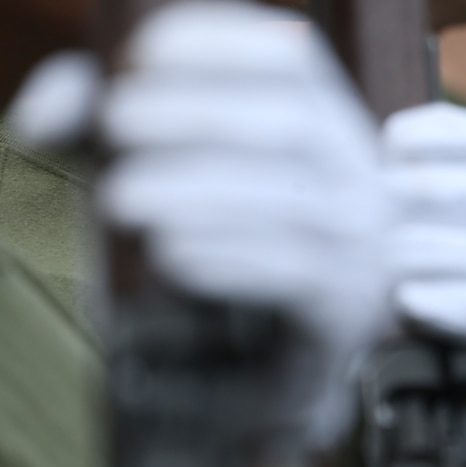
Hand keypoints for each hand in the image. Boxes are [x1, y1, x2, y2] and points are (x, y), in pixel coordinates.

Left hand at [14, 2, 387, 451]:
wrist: (282, 368)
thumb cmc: (230, 255)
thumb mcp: (178, 177)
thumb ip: (116, 131)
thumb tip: (43, 118)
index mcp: (329, 128)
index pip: (296, 58)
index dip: (221, 42)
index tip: (141, 56)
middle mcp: (360, 181)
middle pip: (295, 124)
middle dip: (198, 114)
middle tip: (116, 126)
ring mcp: (364, 248)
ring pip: (292, 201)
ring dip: (197, 190)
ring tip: (122, 198)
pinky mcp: (345, 310)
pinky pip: (293, 275)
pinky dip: (226, 259)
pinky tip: (170, 256)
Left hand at [382, 102, 465, 454]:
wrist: (410, 432)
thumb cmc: (385, 342)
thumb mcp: (371, 264)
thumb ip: (372, 210)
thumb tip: (340, 155)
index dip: (442, 136)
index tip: (389, 143)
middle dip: (424, 197)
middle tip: (361, 207)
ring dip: (433, 253)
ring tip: (376, 263)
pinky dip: (457, 306)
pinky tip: (409, 304)